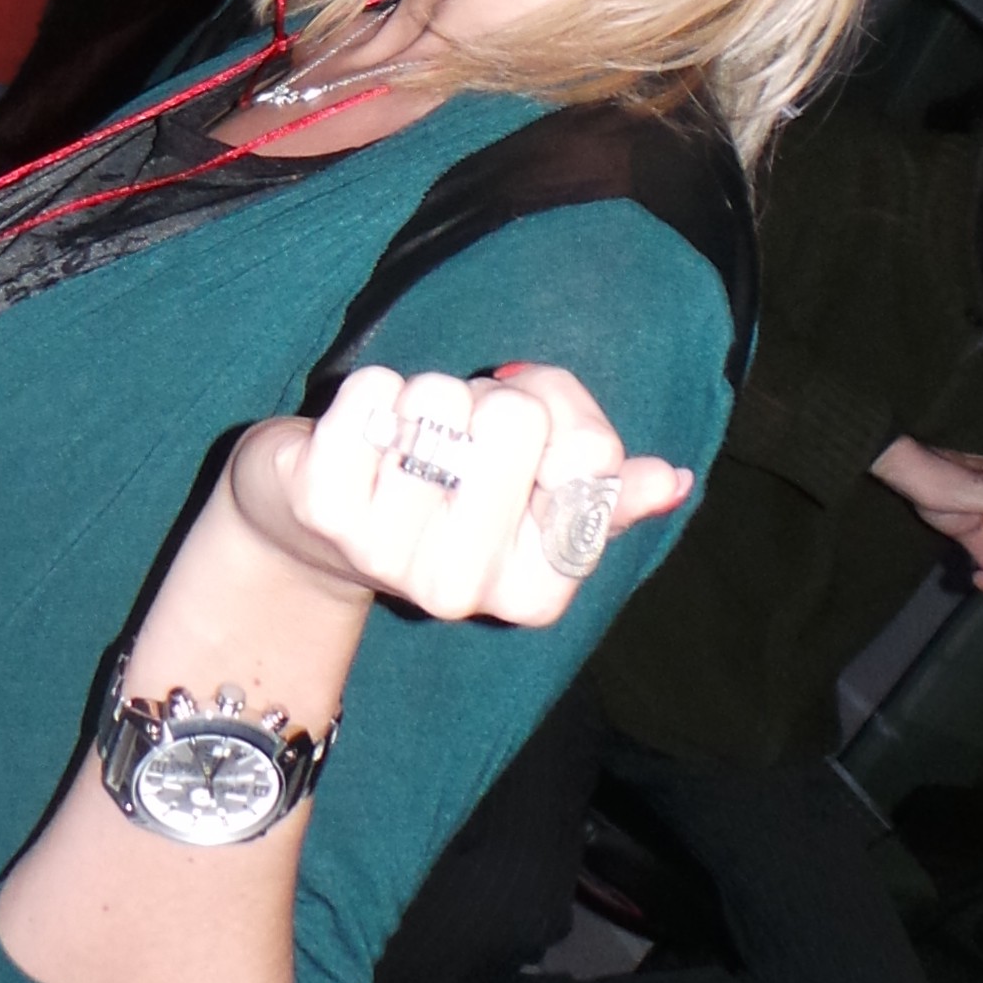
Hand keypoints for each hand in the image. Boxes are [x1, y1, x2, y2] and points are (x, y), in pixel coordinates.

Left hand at [230, 361, 691, 633]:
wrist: (310, 530)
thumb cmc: (438, 500)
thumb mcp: (528, 499)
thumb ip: (601, 488)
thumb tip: (672, 481)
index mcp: (534, 591)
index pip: (592, 458)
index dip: (564, 417)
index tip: (533, 441)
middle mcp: (461, 589)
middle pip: (518, 420)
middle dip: (489, 405)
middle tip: (458, 441)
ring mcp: (386, 554)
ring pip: (442, 399)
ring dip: (425, 398)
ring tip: (405, 444)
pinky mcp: (323, 506)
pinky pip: (375, 391)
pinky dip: (372, 390)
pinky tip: (361, 436)